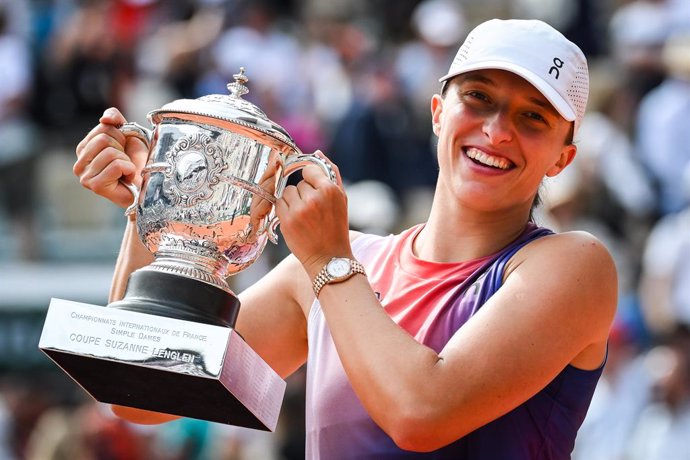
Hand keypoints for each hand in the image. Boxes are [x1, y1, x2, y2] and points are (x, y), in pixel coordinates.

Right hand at [73, 108, 148, 207]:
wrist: (146, 186)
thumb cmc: (135, 162)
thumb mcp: (126, 134)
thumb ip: (114, 120)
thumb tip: (105, 119)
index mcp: (83, 148)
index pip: (103, 128)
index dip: (120, 136)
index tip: (123, 149)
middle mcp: (79, 163)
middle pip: (104, 139)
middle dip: (122, 148)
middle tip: (125, 161)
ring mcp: (85, 176)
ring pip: (110, 153)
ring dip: (126, 161)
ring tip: (125, 171)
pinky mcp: (95, 186)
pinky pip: (116, 166)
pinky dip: (128, 170)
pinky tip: (127, 178)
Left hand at [276, 152, 350, 276]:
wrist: (330, 258)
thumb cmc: (336, 227)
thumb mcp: (341, 199)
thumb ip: (331, 173)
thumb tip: (317, 153)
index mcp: (330, 189)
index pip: (309, 170)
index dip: (311, 181)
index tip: (315, 193)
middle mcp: (315, 197)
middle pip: (298, 183)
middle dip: (303, 194)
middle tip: (314, 211)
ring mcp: (300, 209)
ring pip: (287, 192)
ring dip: (292, 202)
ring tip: (304, 217)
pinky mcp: (288, 220)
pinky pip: (279, 204)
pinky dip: (285, 211)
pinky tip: (297, 222)